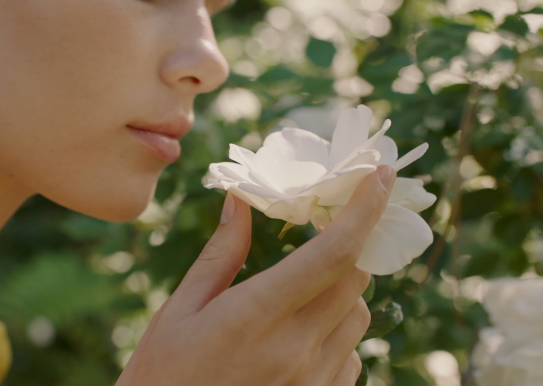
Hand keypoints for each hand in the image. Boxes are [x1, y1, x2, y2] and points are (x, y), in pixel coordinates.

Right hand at [117, 165, 395, 385]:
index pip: (332, 253)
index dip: (365, 209)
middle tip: (325, 232)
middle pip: (355, 279)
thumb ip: (219, 255)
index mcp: (254, 316)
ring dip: (341, 293)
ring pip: (357, 318)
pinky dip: (337, 336)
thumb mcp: (179, 312)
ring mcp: (311, 382)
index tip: (380, 176)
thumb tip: (240, 200)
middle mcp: (295, 350)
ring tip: (298, 294)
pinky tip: (297, 338)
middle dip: (347, 248)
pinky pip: (351, 357)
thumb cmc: (162, 376)